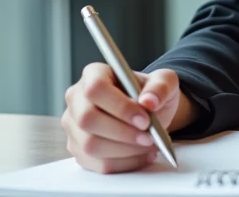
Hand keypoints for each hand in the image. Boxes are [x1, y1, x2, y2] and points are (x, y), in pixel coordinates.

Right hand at [62, 65, 183, 173]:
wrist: (147, 113)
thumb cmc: (150, 94)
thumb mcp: (165, 82)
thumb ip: (161, 87)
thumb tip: (149, 101)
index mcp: (94, 74)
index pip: (95, 88)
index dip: (119, 106)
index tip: (145, 120)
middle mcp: (77, 98)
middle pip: (87, 119)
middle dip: (123, 133)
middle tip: (150, 138)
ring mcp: (74, 126)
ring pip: (90, 145)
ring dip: (125, 151)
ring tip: (149, 146)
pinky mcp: (79, 150)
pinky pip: (97, 163)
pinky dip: (124, 164)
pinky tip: (141, 155)